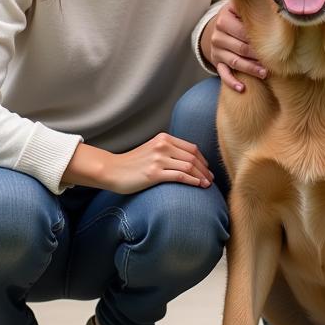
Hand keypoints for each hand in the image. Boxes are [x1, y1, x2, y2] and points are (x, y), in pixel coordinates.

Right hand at [92, 133, 214, 194]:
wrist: (112, 170)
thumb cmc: (133, 163)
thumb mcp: (152, 149)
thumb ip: (168, 150)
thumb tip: (188, 160)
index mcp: (164, 138)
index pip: (192, 148)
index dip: (203, 160)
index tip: (207, 169)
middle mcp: (162, 146)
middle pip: (193, 157)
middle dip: (205, 170)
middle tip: (212, 180)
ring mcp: (158, 159)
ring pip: (189, 166)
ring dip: (202, 176)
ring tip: (207, 185)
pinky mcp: (154, 173)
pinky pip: (180, 176)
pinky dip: (193, 181)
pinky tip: (198, 186)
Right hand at [201, 2, 266, 93]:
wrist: (219, 27)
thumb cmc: (237, 17)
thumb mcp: (239, 7)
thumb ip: (251, 5)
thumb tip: (274, 5)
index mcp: (223, 19)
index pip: (243, 31)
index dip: (258, 38)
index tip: (273, 44)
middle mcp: (217, 35)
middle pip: (240, 47)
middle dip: (257, 55)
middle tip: (273, 61)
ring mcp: (216, 50)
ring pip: (234, 61)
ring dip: (250, 69)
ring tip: (265, 73)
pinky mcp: (216, 62)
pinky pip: (223, 74)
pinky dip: (231, 82)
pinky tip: (242, 88)